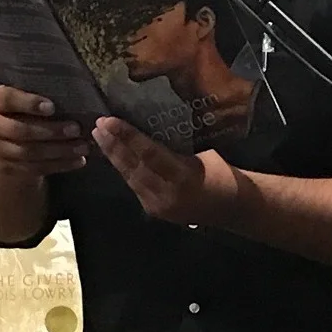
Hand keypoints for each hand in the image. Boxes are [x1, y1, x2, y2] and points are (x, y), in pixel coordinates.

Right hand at [0, 83, 88, 180]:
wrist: (3, 139)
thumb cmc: (20, 110)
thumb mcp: (23, 97)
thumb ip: (38, 94)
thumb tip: (74, 95)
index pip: (7, 99)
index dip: (29, 103)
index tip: (52, 107)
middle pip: (19, 130)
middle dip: (50, 131)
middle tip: (76, 129)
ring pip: (29, 153)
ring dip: (59, 150)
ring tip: (82, 146)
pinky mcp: (9, 168)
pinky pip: (35, 168)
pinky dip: (60, 165)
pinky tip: (78, 160)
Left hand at [92, 120, 237, 227]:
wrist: (233, 209)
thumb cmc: (223, 175)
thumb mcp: (203, 154)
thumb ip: (175, 147)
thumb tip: (151, 125)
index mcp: (185, 177)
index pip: (149, 154)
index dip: (127, 137)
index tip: (110, 120)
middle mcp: (168, 194)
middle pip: (133, 167)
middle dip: (113, 145)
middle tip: (97, 125)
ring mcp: (159, 205)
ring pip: (129, 178)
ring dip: (113, 157)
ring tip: (99, 137)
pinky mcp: (154, 210)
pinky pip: (134, 186)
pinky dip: (123, 169)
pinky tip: (113, 155)